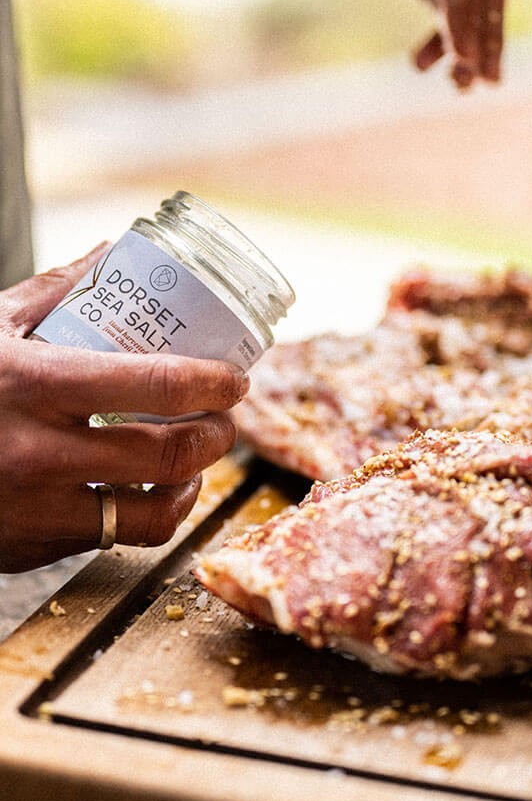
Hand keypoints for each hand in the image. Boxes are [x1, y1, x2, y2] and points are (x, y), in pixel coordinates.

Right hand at [0, 247, 249, 572]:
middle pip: (170, 455)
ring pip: (153, 515)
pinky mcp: (27, 549)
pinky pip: (109, 538)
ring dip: (192, 487)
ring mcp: (31, 510)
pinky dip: (142, 515)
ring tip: (196, 464)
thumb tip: (116, 251)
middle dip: (217, 436)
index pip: (157, 384)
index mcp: (32, 384)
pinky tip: (147, 493)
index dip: (215, 383)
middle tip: (225, 420)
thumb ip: (54, 290)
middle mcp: (35, 453)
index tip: (235, 379)